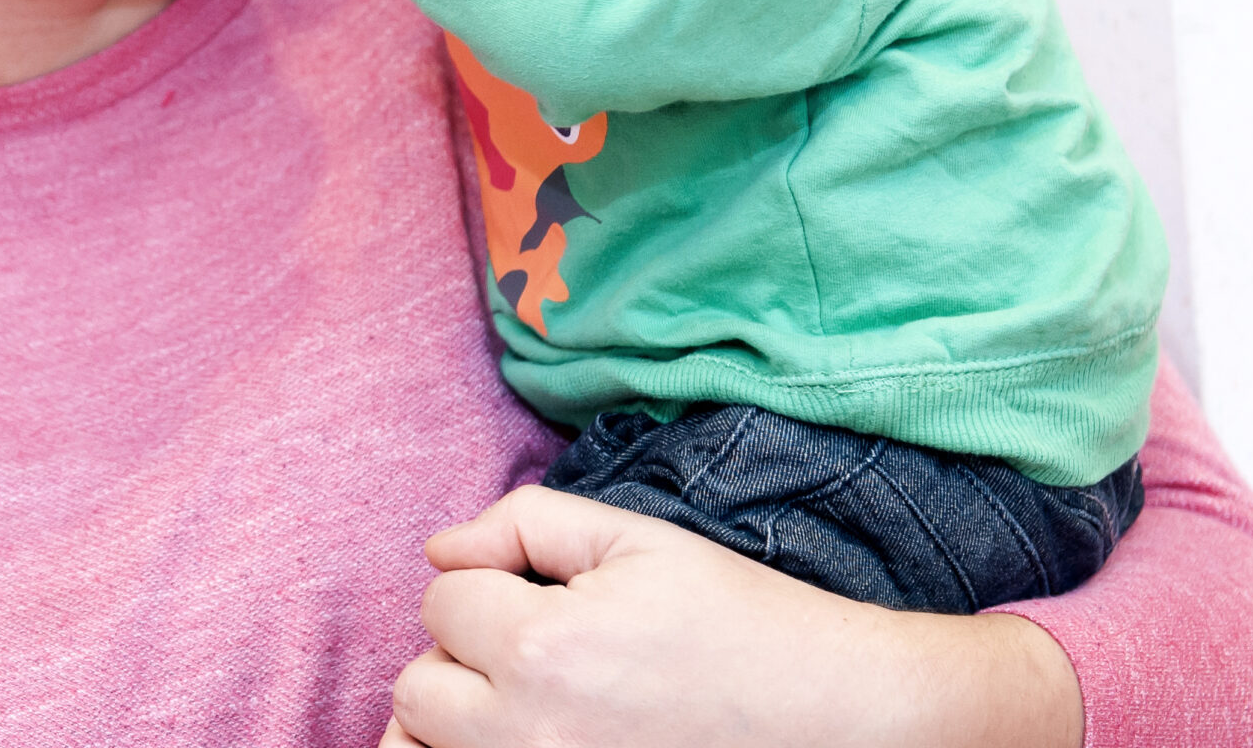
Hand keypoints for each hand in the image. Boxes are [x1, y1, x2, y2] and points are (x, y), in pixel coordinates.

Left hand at [382, 487, 1082, 747]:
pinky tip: (533, 734)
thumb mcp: (641, 542)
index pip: (440, 600)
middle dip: (463, 656)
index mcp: (543, 646)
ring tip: (522, 703)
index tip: (544, 596)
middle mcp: (528, 732)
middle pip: (416, 687)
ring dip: (454, 721)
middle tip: (535, 651)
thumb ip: (528, 524)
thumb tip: (439, 548)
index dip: (487, 584)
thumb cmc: (743, 624)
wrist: (836, 720)